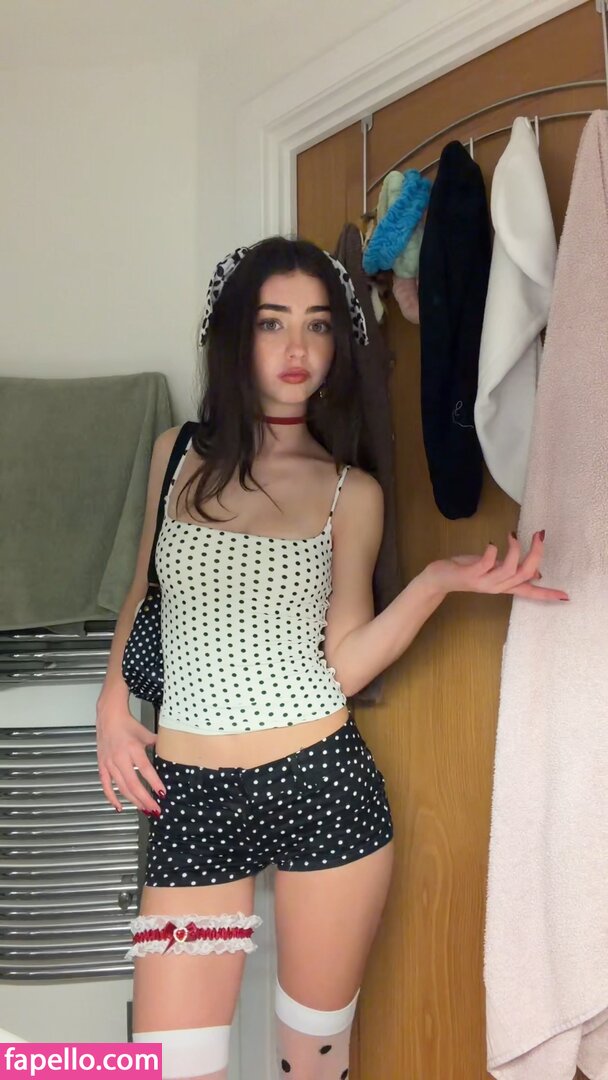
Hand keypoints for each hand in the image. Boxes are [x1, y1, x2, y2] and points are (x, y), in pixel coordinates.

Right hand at [96, 694, 163, 814]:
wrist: (108, 717)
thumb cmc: (128, 725)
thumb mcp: (146, 733)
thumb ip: (159, 745)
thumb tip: (172, 752)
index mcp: (133, 748)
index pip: (145, 769)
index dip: (154, 782)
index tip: (162, 793)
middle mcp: (120, 757)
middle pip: (133, 783)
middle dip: (145, 798)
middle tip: (155, 809)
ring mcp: (109, 763)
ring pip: (121, 787)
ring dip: (133, 801)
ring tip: (145, 810)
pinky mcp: (102, 766)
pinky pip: (106, 786)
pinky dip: (112, 798)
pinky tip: (120, 808)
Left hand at [423, 531, 569, 601]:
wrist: (438, 579)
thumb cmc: (466, 571)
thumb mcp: (493, 571)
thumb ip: (512, 571)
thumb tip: (537, 573)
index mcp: (504, 585)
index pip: (531, 592)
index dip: (548, 593)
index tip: (566, 596)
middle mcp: (497, 586)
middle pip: (525, 575)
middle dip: (536, 554)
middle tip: (539, 535)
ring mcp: (484, 582)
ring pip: (510, 570)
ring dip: (515, 550)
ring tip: (512, 535)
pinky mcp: (471, 575)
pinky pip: (487, 564)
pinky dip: (492, 551)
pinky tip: (492, 542)